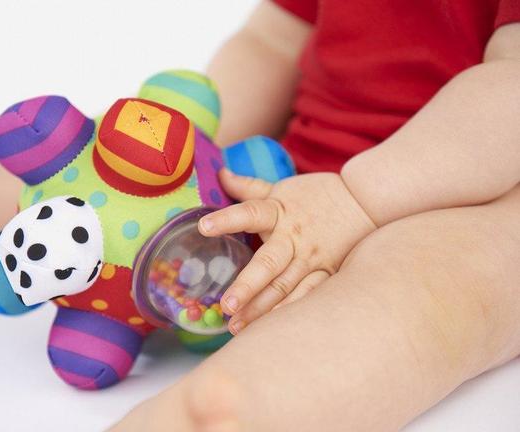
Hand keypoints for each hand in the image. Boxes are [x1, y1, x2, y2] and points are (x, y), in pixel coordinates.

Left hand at [199, 168, 375, 333]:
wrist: (366, 201)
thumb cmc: (317, 195)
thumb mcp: (282, 188)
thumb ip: (249, 187)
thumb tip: (219, 174)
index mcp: (279, 212)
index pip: (250, 213)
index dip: (227, 219)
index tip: (203, 227)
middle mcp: (294, 238)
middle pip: (269, 263)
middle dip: (247, 286)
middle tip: (227, 305)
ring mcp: (312, 259)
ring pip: (285, 288)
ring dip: (262, 309)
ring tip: (237, 328)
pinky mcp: (328, 274)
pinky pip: (308, 297)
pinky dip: (290, 313)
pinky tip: (272, 329)